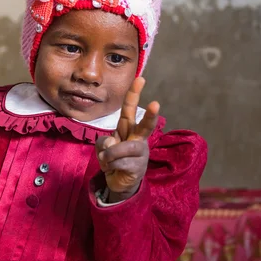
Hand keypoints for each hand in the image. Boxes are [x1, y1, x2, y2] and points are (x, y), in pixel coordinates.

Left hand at [95, 77, 159, 201]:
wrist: (119, 182)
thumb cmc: (113, 158)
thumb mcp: (103, 146)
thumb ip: (104, 142)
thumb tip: (112, 146)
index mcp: (128, 129)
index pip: (130, 109)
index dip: (134, 94)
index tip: (140, 78)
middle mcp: (138, 138)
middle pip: (145, 125)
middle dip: (151, 115)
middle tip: (156, 104)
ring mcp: (140, 154)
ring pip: (123, 148)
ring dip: (109, 154)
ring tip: (106, 160)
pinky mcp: (138, 168)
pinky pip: (118, 163)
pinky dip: (108, 166)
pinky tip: (112, 169)